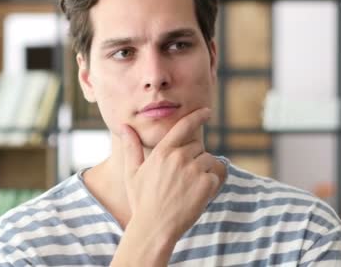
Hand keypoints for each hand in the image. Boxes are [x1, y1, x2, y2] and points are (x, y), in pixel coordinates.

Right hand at [121, 107, 220, 243]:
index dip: (197, 116)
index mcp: (162, 152)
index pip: (184, 126)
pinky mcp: (206, 184)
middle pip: (197, 146)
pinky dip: (211, 185)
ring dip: (203, 171)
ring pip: (209, 160)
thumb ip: (131, 147)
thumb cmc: (141, 201)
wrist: (154, 228)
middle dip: (194, 158)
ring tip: (188, 189)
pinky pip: (216, 176)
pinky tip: (196, 196)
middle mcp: (179, 157)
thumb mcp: (132, 172)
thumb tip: (123, 126)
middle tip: (182, 179)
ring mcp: (194, 170)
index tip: (207, 111)